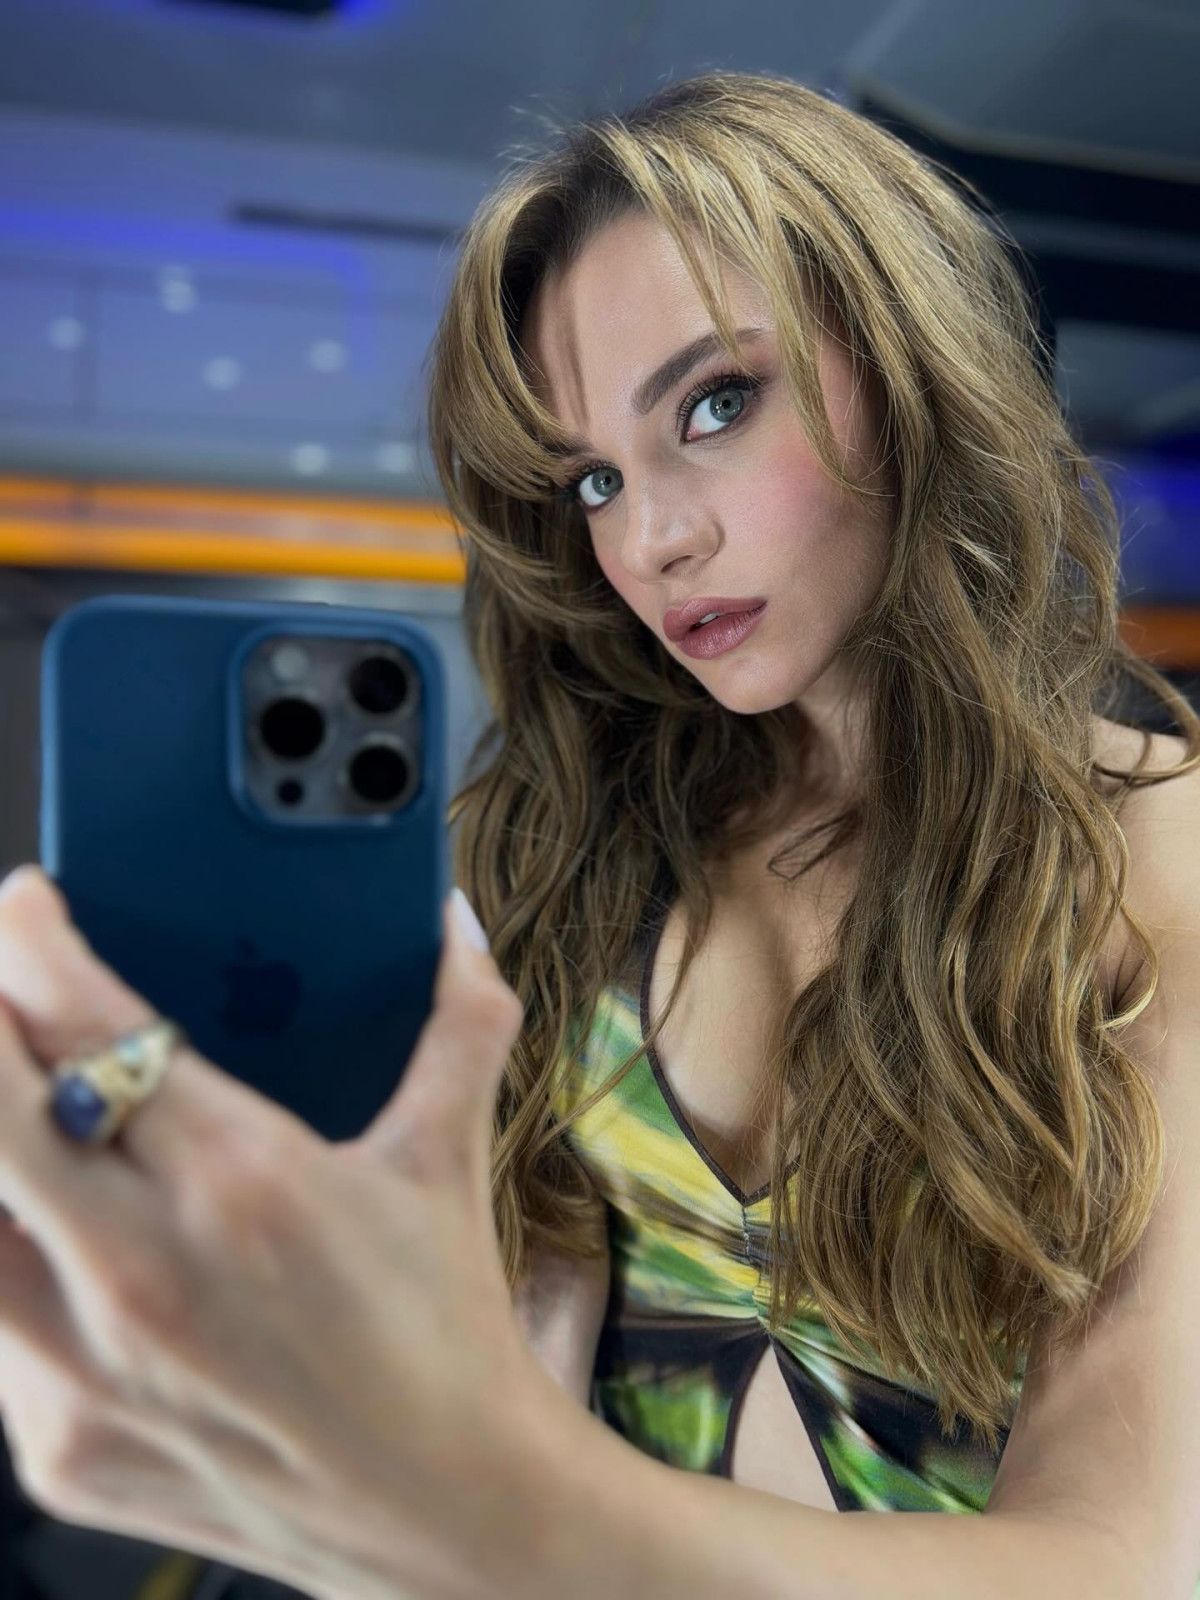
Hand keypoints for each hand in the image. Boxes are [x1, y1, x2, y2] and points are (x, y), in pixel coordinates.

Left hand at [0, 866, 558, 1599]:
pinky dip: (13, 1253)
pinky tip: (63, 1231)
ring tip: (34, 1106)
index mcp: (243, 1180)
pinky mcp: (53, 1446)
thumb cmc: (443, 1327)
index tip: (28, 904)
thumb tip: (455, 925)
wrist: (445, 1511)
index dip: (31, 941)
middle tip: (8, 989)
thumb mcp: (448, 1162)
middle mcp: (141, 1273)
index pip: (84, 1025)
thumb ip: (458, 1023)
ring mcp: (81, 1371)